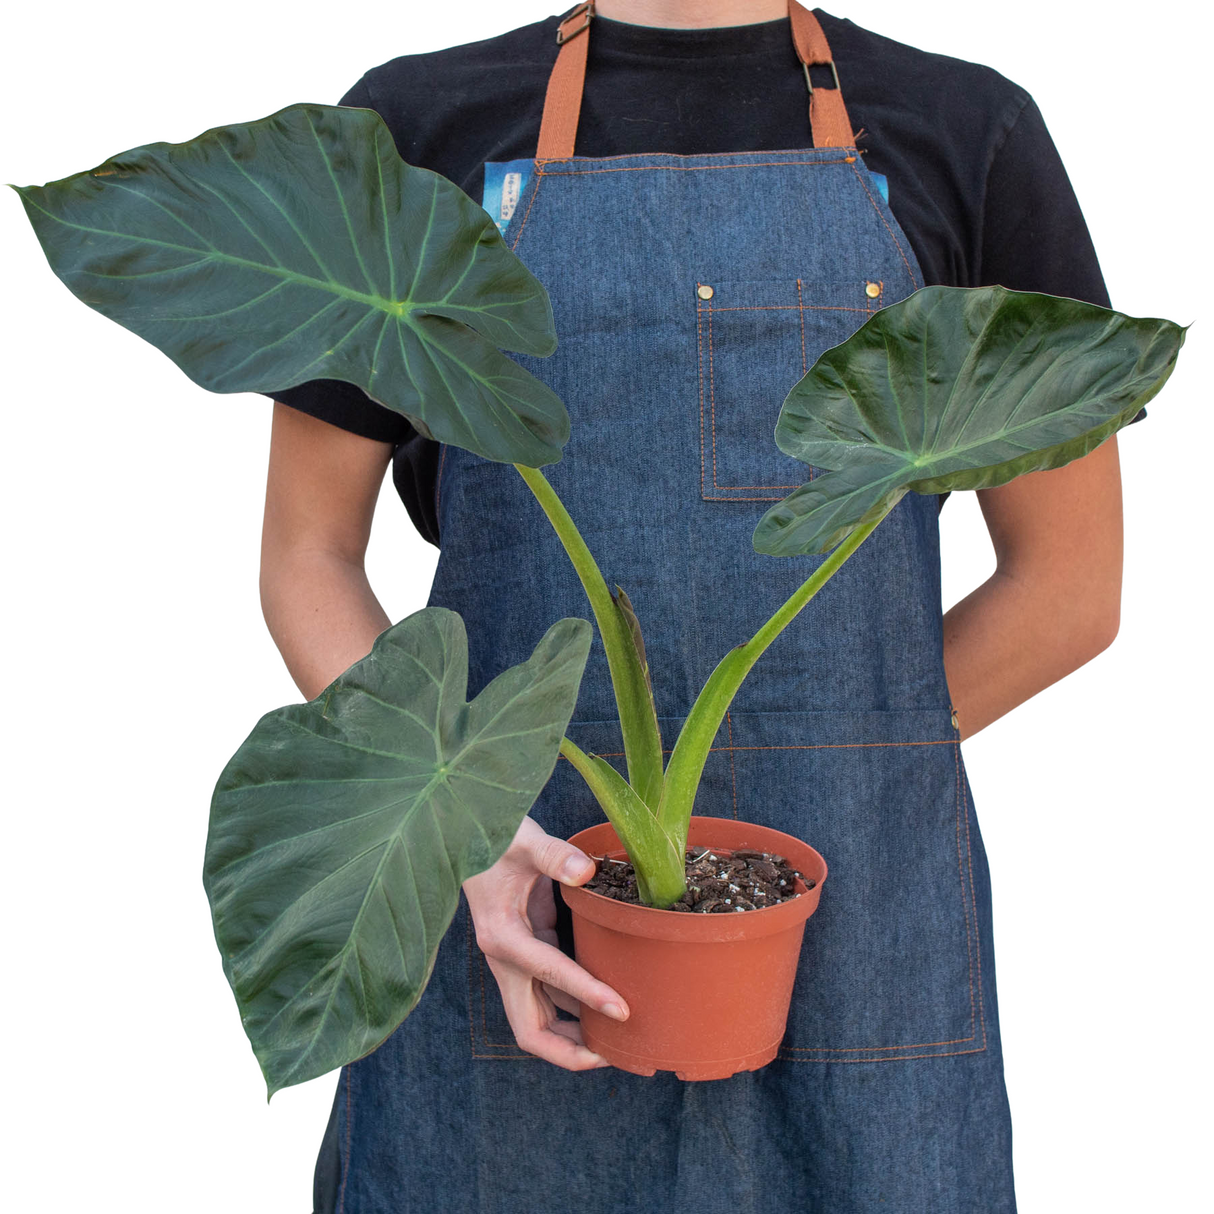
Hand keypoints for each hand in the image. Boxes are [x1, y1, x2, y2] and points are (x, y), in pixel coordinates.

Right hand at [463, 816, 628, 1069]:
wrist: (467, 834)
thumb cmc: (495, 837)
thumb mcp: (524, 840)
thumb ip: (554, 855)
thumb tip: (585, 871)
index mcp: (502, 936)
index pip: (549, 976)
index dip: (587, 995)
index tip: (622, 1010)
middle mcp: (503, 958)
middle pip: (531, 1029)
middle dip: (569, 1050)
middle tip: (614, 1053)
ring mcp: (513, 959)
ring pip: (539, 1017)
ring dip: (573, 1035)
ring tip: (616, 1041)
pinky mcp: (526, 949)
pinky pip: (549, 991)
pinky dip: (574, 1004)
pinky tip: (604, 1005)